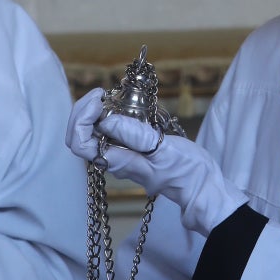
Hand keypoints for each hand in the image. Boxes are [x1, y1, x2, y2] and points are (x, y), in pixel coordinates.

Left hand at [66, 89, 241, 236]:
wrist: (200, 186)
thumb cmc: (186, 170)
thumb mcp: (164, 150)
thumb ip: (135, 136)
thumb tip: (106, 121)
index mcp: (117, 161)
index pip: (79, 143)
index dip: (81, 117)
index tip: (99, 100)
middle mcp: (114, 160)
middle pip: (80, 136)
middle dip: (83, 110)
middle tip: (101, 93)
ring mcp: (121, 155)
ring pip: (93, 134)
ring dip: (95, 112)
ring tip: (110, 96)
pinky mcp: (131, 150)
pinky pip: (109, 132)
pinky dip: (109, 115)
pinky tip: (123, 106)